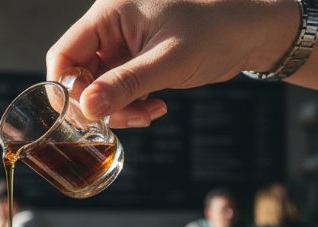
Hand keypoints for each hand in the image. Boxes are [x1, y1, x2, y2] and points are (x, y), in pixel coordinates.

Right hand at [47, 0, 317, 127]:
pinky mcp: (140, 60)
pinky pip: (120, 89)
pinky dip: (131, 104)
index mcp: (110, 13)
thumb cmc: (216, 32)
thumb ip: (125, 85)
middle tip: (121, 121)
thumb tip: (87, 109)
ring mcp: (125, 45)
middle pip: (79, 73)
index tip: (83, 115)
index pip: (64, 53)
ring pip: (99, 86)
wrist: (253, 33)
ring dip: (117, 108)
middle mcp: (112, 27)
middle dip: (97, 103)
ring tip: (146, 115)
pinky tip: (155, 108)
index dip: (66, 87)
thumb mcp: (168, 61)